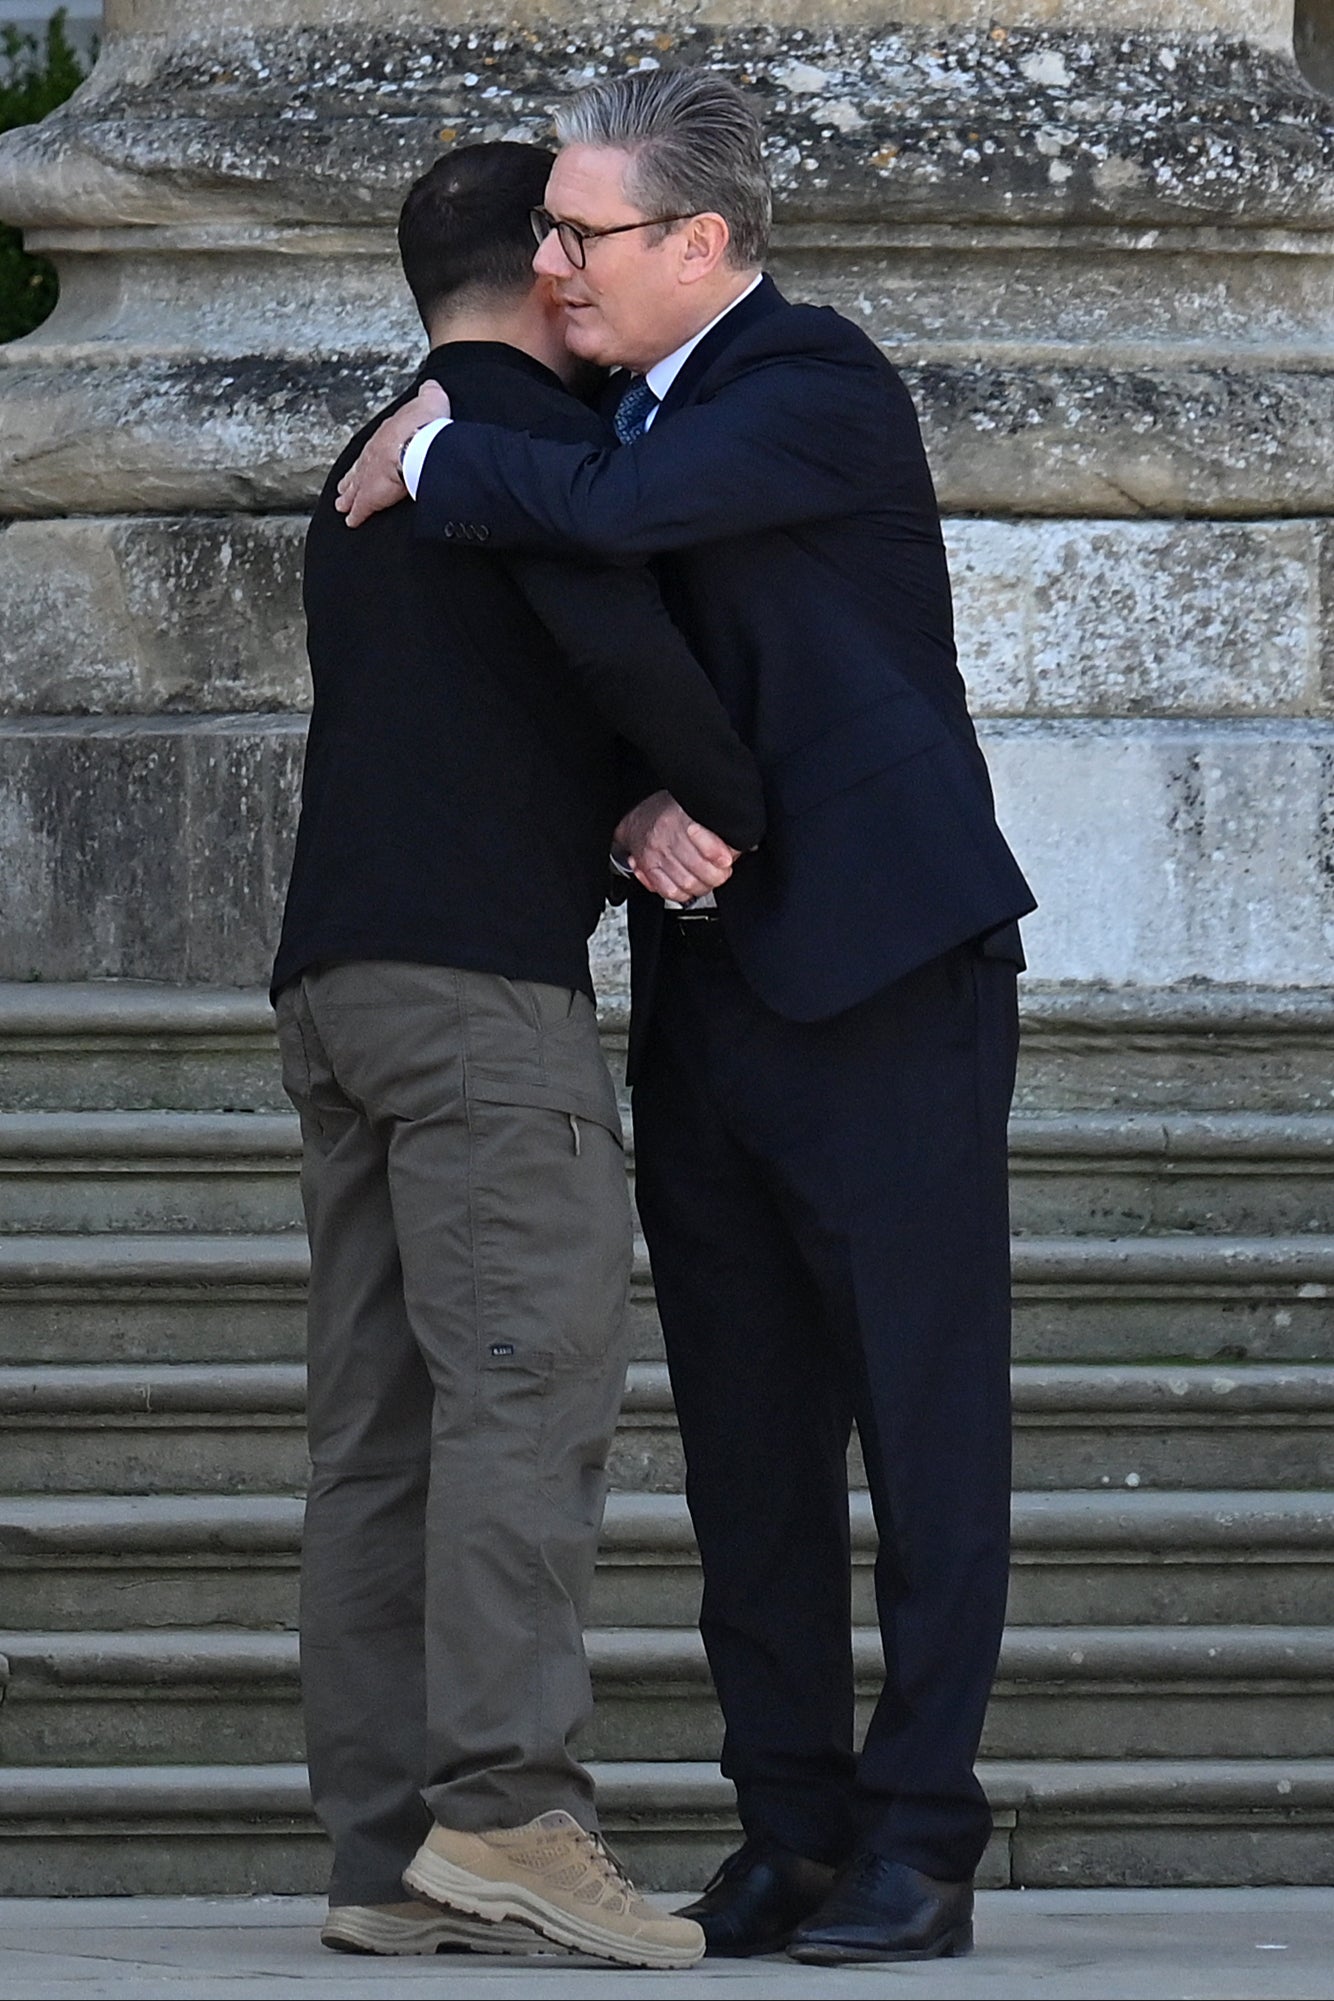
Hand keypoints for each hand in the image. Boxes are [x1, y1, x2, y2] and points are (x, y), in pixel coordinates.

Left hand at [335, 380, 450, 526]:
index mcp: (387, 434)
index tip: (366, 463)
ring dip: (349, 498)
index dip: (371, 457)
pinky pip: (361, 508)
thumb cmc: (426, 423)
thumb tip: (431, 387)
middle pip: (360, 469)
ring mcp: (368, 475)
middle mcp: (372, 454)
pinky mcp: (370, 496)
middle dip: (352, 480)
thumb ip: (429, 393)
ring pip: (355, 489)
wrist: (418, 441)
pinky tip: (351, 522)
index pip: (376, 447)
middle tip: (344, 489)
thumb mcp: (431, 399)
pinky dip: (356, 515)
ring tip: (342, 506)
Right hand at [615, 791, 739, 901]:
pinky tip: (689, 887)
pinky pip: (669, 891)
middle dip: (716, 876)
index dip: (718, 854)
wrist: (638, 814)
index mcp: (681, 816)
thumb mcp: (695, 809)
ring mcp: (654, 853)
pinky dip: (683, 894)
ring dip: (702, 886)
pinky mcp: (646, 867)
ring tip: (707, 880)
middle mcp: (666, 834)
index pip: (702, 840)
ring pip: (686, 883)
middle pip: (698, 868)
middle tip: (721, 872)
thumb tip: (735, 849)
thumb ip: (715, 828)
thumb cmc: (670, 811)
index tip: (727, 860)